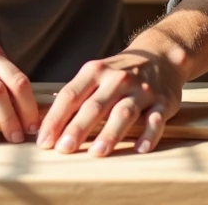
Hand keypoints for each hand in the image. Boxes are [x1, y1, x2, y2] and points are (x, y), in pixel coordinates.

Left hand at [36, 46, 186, 156]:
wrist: (161, 55)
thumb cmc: (119, 72)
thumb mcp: (96, 73)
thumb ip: (75, 95)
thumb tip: (45, 122)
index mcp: (95, 71)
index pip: (71, 95)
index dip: (55, 118)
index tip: (44, 141)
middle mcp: (117, 79)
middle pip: (95, 105)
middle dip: (78, 128)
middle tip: (63, 149)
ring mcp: (141, 90)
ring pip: (124, 112)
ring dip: (110, 133)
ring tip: (97, 152)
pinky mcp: (163, 101)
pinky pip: (156, 119)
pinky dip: (149, 134)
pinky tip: (141, 149)